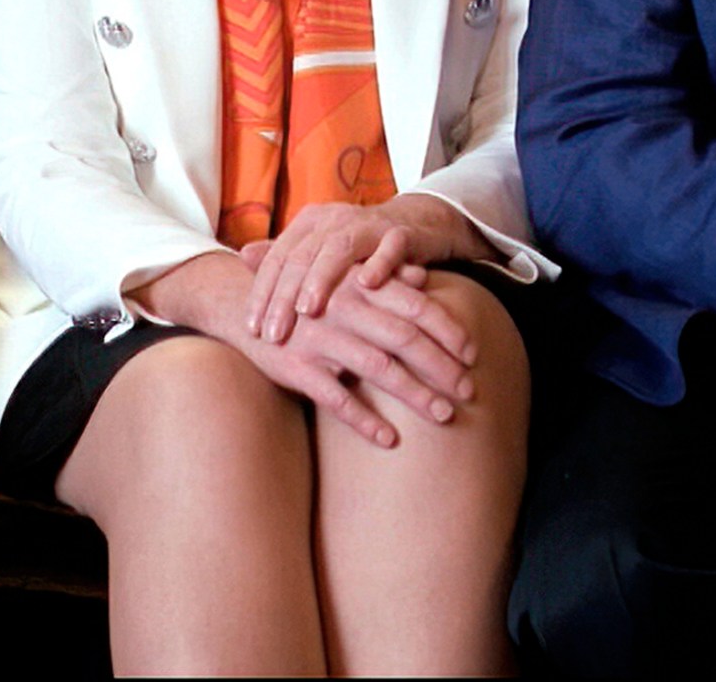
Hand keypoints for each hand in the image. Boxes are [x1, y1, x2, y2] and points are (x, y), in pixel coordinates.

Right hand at [132, 253, 473, 448]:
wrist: (242, 304)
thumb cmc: (307, 295)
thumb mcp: (342, 280)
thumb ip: (383, 278)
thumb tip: (422, 275)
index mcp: (361, 287)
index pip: (416, 306)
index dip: (448, 330)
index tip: (473, 353)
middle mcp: (345, 309)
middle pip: (406, 340)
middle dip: (443, 367)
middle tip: (469, 390)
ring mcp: (321, 339)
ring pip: (380, 369)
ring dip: (416, 395)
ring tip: (444, 415)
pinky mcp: (298, 368)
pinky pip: (337, 399)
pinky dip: (365, 422)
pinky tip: (390, 440)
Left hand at [242, 195, 493, 344]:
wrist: (414, 225)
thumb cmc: (359, 248)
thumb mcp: (319, 251)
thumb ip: (285, 255)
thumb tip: (243, 256)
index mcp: (310, 223)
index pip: (278, 259)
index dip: (262, 292)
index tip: (252, 329)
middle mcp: (334, 219)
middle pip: (302, 257)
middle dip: (284, 297)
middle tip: (273, 334)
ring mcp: (368, 224)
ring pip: (338, 250)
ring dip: (322, 280)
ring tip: (307, 311)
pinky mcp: (401, 233)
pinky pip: (390, 248)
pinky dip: (379, 264)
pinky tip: (367, 285)